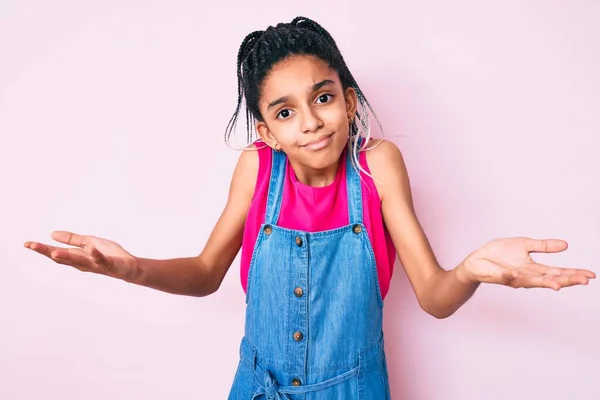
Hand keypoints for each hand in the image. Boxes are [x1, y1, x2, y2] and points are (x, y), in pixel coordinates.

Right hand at [24, 231, 138, 281]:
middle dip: (47, 252)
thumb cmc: (110, 255)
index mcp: (78, 257)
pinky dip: (96, 255)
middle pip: (63, 258)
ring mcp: (96, 265)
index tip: (27, 244)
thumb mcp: (90, 242)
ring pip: (79, 262)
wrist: (129, 266)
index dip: (42, 249)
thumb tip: (52, 234)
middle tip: (32, 246)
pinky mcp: (109, 265)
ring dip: (67, 257)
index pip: (57, 252)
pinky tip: (90, 249)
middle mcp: (83, 263)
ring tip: (54, 252)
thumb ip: (73, 239)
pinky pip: (102, 260)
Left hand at [457, 237, 595, 289]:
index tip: (590, 275)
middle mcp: (526, 276)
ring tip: (558, 284)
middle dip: (566, 281)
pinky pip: (506, 275)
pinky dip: (512, 275)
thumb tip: (566, 245)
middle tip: (583, 281)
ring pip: (530, 281)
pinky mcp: (498, 275)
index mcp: (534, 269)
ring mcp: (513, 277)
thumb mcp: (525, 245)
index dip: (574, 274)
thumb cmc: (501, 253)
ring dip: (543, 283)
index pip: (558, 273)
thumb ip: (544, 246)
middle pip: (549, 279)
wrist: (477, 259)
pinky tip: (519, 274)